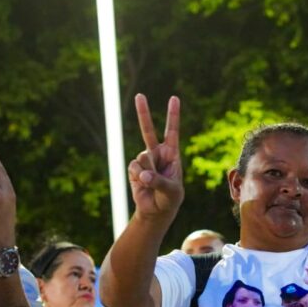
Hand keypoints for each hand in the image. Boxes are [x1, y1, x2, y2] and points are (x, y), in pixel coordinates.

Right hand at [129, 94, 183, 221]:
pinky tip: (143, 184)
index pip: (172, 131)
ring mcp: (145, 160)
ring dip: (147, 172)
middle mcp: (157, 154)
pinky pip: (134, 167)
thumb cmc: (169, 199)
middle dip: (143, 113)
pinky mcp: (134, 169)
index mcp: (171, 154)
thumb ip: (158, 181)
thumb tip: (143, 174)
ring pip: (142, 158)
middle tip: (139, 95)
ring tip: (152, 183)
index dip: (172, 115)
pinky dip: (138, 177)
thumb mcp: (171, 191)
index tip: (174, 98)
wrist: (156, 211)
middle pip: (148, 130)